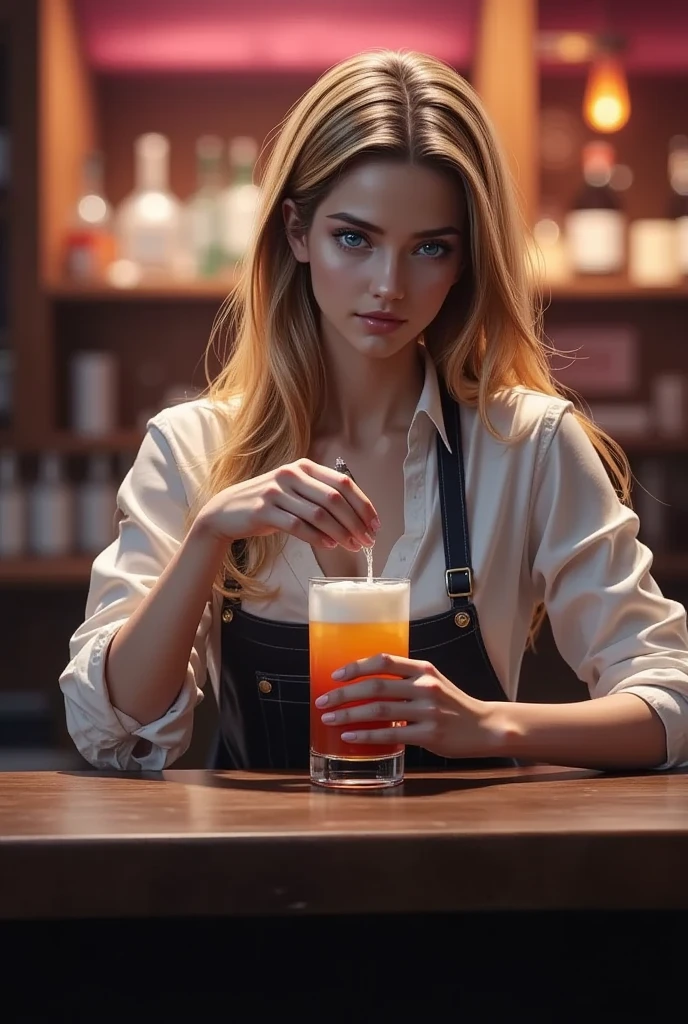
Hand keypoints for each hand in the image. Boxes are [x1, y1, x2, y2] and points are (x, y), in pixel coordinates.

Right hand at [196, 458, 378, 551]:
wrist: (226, 511)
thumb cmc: (269, 504)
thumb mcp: (295, 491)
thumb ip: (321, 496)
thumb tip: (357, 519)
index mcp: (304, 466)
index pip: (343, 483)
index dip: (363, 505)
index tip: (375, 525)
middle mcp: (292, 474)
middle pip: (335, 499)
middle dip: (355, 522)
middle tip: (366, 541)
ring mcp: (276, 491)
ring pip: (319, 514)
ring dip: (340, 533)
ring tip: (351, 546)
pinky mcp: (263, 510)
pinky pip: (297, 526)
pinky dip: (317, 537)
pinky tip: (329, 545)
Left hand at [315, 653, 498, 758]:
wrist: (484, 726)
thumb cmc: (452, 704)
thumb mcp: (432, 682)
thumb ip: (405, 680)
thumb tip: (366, 684)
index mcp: (423, 669)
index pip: (384, 661)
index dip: (357, 667)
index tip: (335, 675)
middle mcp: (424, 686)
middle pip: (375, 686)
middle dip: (343, 694)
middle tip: (323, 701)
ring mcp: (427, 710)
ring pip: (378, 710)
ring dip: (349, 715)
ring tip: (329, 719)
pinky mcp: (429, 734)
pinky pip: (390, 734)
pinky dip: (366, 735)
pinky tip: (350, 738)